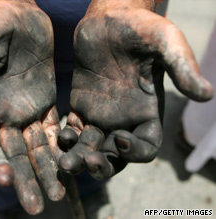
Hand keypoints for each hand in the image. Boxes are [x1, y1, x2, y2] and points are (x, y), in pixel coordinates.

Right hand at [0, 1, 63, 213]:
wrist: (17, 12)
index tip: (8, 181)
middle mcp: (5, 115)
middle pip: (15, 155)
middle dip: (26, 180)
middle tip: (37, 206)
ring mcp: (27, 110)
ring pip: (38, 148)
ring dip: (48, 170)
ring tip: (58, 193)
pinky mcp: (47, 103)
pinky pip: (55, 130)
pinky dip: (62, 148)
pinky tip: (71, 165)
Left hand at [58, 2, 212, 179]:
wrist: (108, 19)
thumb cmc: (139, 28)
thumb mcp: (164, 42)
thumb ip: (181, 67)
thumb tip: (207, 94)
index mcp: (147, 112)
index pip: (146, 147)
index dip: (135, 151)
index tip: (119, 138)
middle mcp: (124, 119)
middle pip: (116, 157)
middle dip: (103, 165)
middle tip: (89, 162)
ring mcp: (101, 114)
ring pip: (91, 148)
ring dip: (80, 158)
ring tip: (67, 163)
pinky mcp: (81, 106)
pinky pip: (74, 130)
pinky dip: (68, 139)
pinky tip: (60, 138)